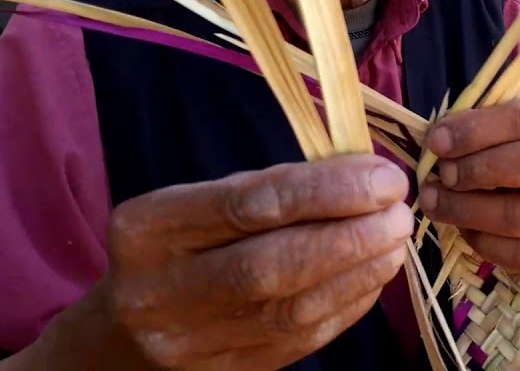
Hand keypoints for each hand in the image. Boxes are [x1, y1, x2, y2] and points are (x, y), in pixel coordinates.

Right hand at [95, 155, 412, 369]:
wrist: (120, 336)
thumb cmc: (174, 249)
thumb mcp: (194, 205)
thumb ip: (266, 190)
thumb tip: (360, 176)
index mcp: (149, 229)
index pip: (249, 205)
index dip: (326, 191)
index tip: (383, 178)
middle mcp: (161, 291)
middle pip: (271, 265)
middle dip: (349, 236)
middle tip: (399, 213)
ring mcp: (191, 342)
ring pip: (292, 309)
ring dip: (358, 272)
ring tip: (395, 241)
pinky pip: (300, 341)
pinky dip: (347, 306)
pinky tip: (373, 277)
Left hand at [418, 99, 519, 282]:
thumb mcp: (519, 137)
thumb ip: (488, 131)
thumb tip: (440, 140)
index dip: (478, 129)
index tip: (438, 141)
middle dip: (478, 169)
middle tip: (442, 175)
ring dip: (468, 210)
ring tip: (435, 203)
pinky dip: (484, 242)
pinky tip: (464, 229)